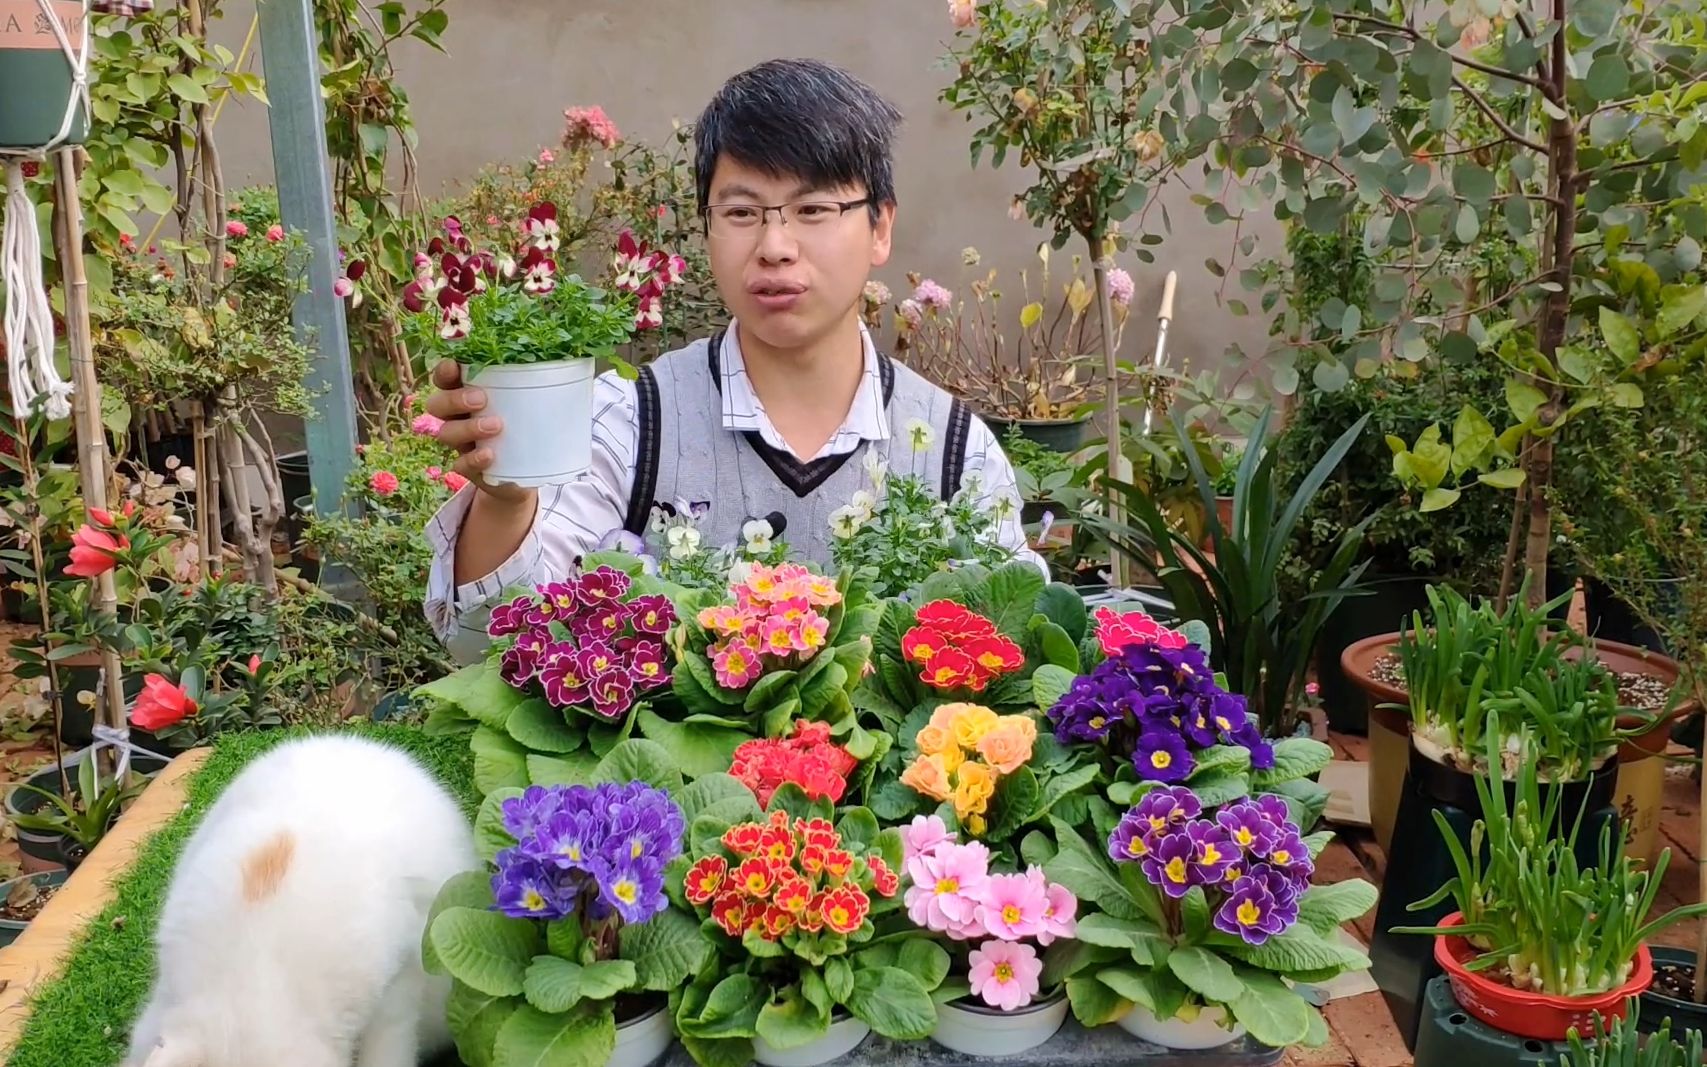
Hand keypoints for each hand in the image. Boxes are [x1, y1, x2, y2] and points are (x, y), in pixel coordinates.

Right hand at [426, 360, 532, 504]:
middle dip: (455, 399)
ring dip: (468, 427)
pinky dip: (473, 459)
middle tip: (482, 399)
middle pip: (437, 404)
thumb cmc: (527, 427)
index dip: (444, 371)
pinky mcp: (469, 469)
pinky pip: (461, 464)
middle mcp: (457, 417)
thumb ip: (540, 383)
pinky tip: (490, 455)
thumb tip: (576, 361)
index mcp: (467, 393)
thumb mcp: (532, 404)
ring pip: (445, 433)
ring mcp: (460, 444)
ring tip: (496, 426)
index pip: (445, 378)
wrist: (526, 474)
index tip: (454, 366)